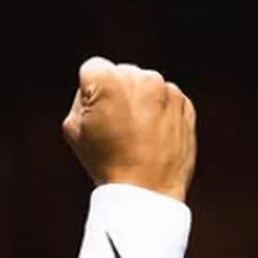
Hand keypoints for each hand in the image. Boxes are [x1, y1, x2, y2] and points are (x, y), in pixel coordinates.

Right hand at [62, 56, 196, 200]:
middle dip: (116, 91)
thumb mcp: (72, 127)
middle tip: (115, 124)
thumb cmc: (104, 160)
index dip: (89, 89)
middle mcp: (140, 77)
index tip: (95, 112)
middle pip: (121, 72)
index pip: (93, 67)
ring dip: (139, 100)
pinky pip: (165, 98)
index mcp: (108, 79)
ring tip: (135, 132)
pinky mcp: (185, 104)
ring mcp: (166, 90)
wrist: (146, 189)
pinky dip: (159, 110)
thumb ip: (82, 97)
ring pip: (144, 84)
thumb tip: (96, 88)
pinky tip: (152, 134)